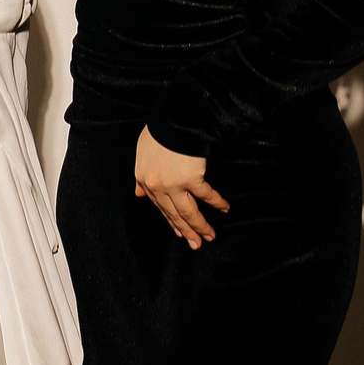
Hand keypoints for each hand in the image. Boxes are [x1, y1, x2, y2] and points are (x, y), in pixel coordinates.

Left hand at [134, 129, 229, 247]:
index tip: (179, 231)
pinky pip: (206, 195)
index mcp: (144, 179)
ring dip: (200, 226)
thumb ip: (141, 176)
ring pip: (187, 212)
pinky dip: (217, 203)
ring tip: (210, 236)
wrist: (173, 120)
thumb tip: (139, 194)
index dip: (170, 220)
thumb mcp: (142, 153)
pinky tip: (224, 208)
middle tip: (196, 244)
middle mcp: (156, 186)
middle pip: (172, 214)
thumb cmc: (159, 131)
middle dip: (185, 231)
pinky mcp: (190, 179)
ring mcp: (173, 184)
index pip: (158, 206)